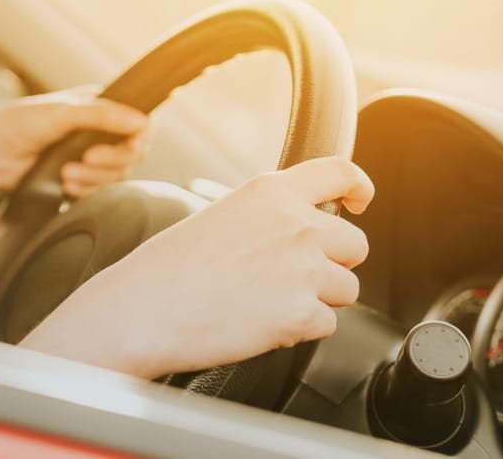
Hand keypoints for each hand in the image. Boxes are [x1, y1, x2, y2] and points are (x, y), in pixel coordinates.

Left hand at [0, 87, 148, 199]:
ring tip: (66, 172)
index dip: (139, 137)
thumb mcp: (64, 112)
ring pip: (115, 177)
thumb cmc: (21, 122)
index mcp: (98, 108)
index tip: (131, 146)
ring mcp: (89, 158)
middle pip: (130, 155)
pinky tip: (65, 183)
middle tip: (87, 157)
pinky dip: (84, 190)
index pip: (138, 124)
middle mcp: (98, 133)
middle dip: (109, 160)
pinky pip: (98, 192)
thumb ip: (104, 116)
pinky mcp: (79, 180)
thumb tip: (141, 122)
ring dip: (93, 177)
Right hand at [21, 156, 374, 378]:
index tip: (358, 201)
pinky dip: (302, 329)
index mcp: (272, 192)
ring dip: (318, 298)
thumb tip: (301, 228)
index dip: (359, 187)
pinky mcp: (301, 314)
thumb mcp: (222, 214)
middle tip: (292, 274)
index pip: (341, 173)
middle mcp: (296, 226)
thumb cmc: (170, 268)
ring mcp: (303, 270)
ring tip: (269, 300)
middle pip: (355, 244)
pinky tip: (263, 321)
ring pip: (346, 288)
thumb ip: (270, 214)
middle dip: (332, 262)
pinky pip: (327, 324)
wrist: (144, 308)